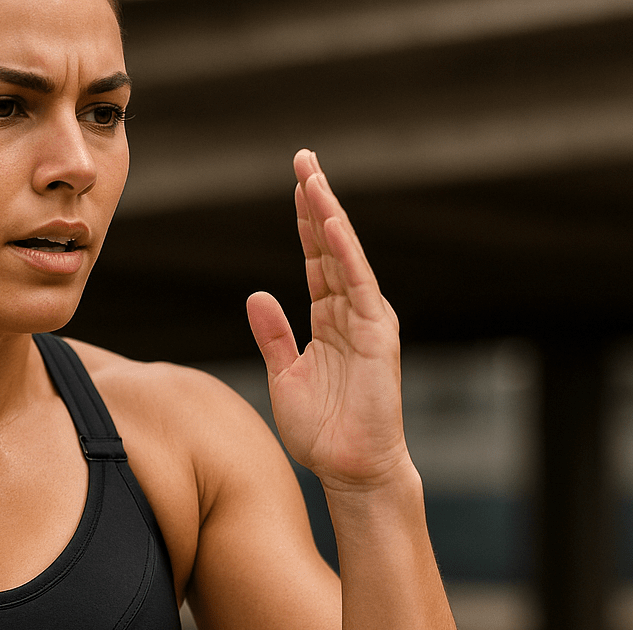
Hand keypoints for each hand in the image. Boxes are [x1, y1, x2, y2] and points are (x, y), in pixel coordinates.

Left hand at [246, 150, 411, 490]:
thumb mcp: (285, 376)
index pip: (316, 258)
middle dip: (317, 202)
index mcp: (330, 318)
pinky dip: (344, 252)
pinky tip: (329, 223)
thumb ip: (274, 335)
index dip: (304, 221)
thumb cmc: (322, 430)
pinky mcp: (376, 334)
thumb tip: (257, 296)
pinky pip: (358, 284)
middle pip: (331, 246)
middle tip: (304, 158)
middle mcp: (351, 311)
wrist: (351, 468)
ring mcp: (367, 320)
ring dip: (328, 215)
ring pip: (345, 255)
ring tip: (313, 176)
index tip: (295, 183)